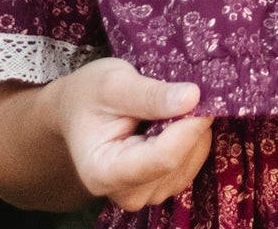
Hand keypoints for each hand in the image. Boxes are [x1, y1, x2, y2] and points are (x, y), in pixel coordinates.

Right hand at [50, 58, 213, 211]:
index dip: (188, 127)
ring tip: (169, 105)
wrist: (76, 111)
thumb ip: (151, 94)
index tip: (200, 96)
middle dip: (190, 126)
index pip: (162, 159)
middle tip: (182, 92)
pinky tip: (174, 120)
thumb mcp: (113, 84)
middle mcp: (124, 192)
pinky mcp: (159, 186)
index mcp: (103, 172)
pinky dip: (192, 138)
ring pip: (189, 163)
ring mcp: (144, 193)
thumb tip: (193, 97)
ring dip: (193, 131)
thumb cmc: (88, 95)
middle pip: (177, 163)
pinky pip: (191, 163)